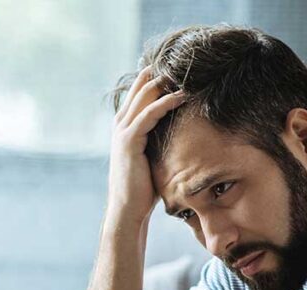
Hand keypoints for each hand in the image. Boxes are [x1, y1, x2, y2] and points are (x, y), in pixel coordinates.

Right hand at [107, 65, 186, 227]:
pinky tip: (181, 96)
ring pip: (144, 96)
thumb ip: (162, 142)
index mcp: (125, 126)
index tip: (179, 70)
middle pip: (141, 87)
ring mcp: (123, 131)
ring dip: (165, 83)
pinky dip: (165, 103)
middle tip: (184, 63)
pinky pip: (149, 114)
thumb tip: (185, 136)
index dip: (157, 79)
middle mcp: (121, 124)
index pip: (140, 93)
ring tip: (186, 73)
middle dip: (161, 74)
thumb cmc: (144, 188)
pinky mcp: (129, 140)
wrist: (128, 209)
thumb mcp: (154, 158)